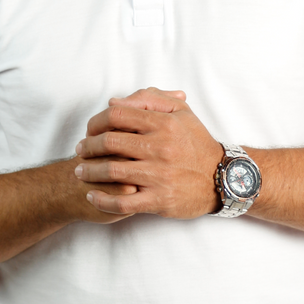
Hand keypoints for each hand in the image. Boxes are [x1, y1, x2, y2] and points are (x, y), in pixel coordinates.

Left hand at [74, 87, 222, 218]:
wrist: (222, 178)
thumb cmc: (197, 144)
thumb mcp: (181, 112)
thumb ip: (149, 99)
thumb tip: (115, 102)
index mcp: (164, 124)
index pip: (117, 116)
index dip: (96, 121)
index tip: (90, 130)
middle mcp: (161, 148)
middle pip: (109, 143)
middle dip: (87, 147)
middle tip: (80, 151)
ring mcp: (159, 175)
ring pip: (112, 172)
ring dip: (89, 172)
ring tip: (80, 172)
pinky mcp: (160, 200)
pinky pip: (123, 203)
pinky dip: (102, 200)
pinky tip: (93, 196)